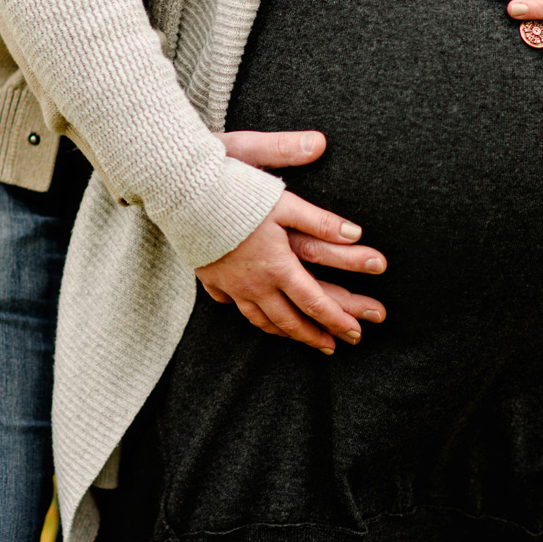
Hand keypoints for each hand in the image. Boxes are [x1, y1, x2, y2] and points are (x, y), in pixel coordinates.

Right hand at [202, 130, 387, 353]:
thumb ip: (321, 221)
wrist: (184, 195)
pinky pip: (230, 304)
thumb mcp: (285, 203)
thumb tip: (357, 234)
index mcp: (278, 267)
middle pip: (288, 320)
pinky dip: (246, 311)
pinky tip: (252, 310)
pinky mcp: (209, 278)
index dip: (337, 320)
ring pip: (259, 319)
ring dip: (282, 331)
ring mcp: (229, 285)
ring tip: (297, 337)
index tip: (353, 334)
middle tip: (331, 347)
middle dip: (313, 336)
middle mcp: (254, 284)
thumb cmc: (238, 194)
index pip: (314, 303)